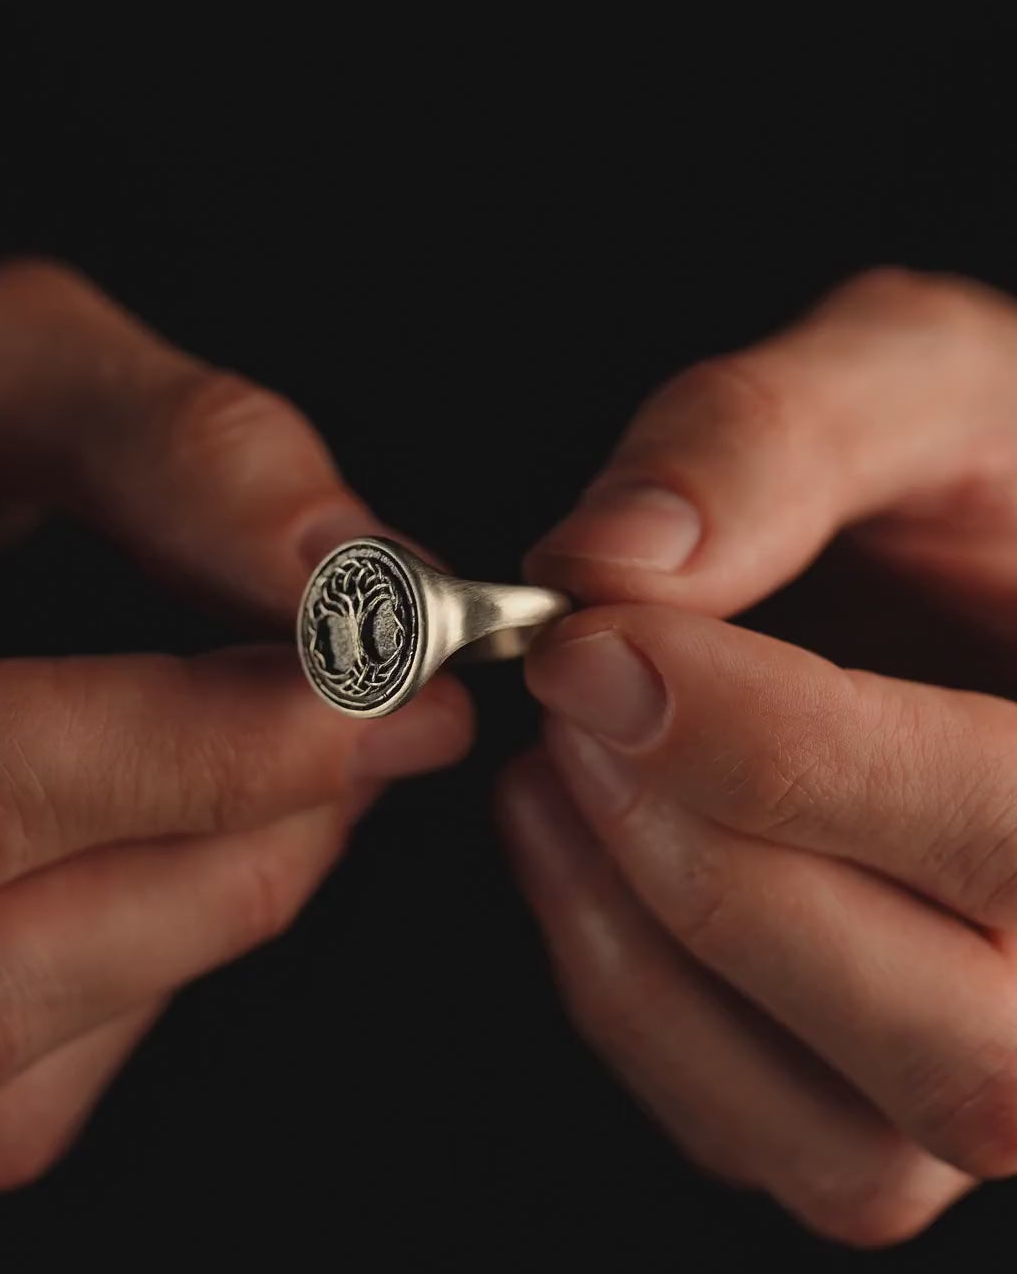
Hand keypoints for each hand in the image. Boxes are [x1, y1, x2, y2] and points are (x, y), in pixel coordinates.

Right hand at [0, 260, 471, 1188]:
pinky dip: (140, 970)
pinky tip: (195, 838)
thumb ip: (154, 443)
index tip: (389, 676)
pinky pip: (7, 1093)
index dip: (210, 749)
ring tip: (319, 762)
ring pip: (10, 1064)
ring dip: (209, 907)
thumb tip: (351, 569)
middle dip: (246, 836)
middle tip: (401, 719)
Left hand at [498, 268, 1016, 1245]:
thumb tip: (611, 559)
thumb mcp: (911, 385)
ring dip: (647, 956)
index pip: (1005, 831)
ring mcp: (995, 1051)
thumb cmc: (978, 473)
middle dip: (708, 867)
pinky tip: (567, 839)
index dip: (776, 749)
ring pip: (839, 1143)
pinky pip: (752, 1134)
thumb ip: (775, 438)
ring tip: (556, 770)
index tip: (594, 644)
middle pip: (944, 1040)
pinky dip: (626, 1003)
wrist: (974, 560)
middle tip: (575, 702)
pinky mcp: (878, 1095)